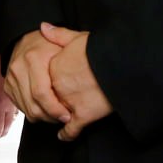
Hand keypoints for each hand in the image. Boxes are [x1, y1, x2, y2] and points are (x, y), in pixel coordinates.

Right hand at [5, 26, 72, 126]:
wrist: (25, 40)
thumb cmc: (48, 44)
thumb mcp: (63, 42)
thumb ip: (68, 44)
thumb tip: (73, 51)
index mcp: (33, 58)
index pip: (42, 93)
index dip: (55, 109)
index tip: (68, 115)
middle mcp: (18, 69)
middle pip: (33, 106)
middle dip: (51, 117)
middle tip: (65, 117)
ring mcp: (11, 78)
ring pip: (27, 110)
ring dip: (43, 117)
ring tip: (57, 114)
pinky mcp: (8, 86)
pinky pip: (21, 107)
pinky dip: (34, 112)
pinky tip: (46, 108)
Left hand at [41, 24, 112, 140]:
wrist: (121, 64)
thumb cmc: (102, 49)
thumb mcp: (78, 37)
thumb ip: (58, 35)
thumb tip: (42, 27)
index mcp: (53, 67)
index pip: (41, 81)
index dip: (44, 86)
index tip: (47, 88)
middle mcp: (57, 85)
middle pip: (46, 100)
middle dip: (47, 105)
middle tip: (49, 108)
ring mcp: (69, 102)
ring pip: (55, 116)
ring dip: (56, 119)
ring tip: (58, 120)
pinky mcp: (84, 115)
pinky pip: (70, 130)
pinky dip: (67, 134)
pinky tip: (64, 136)